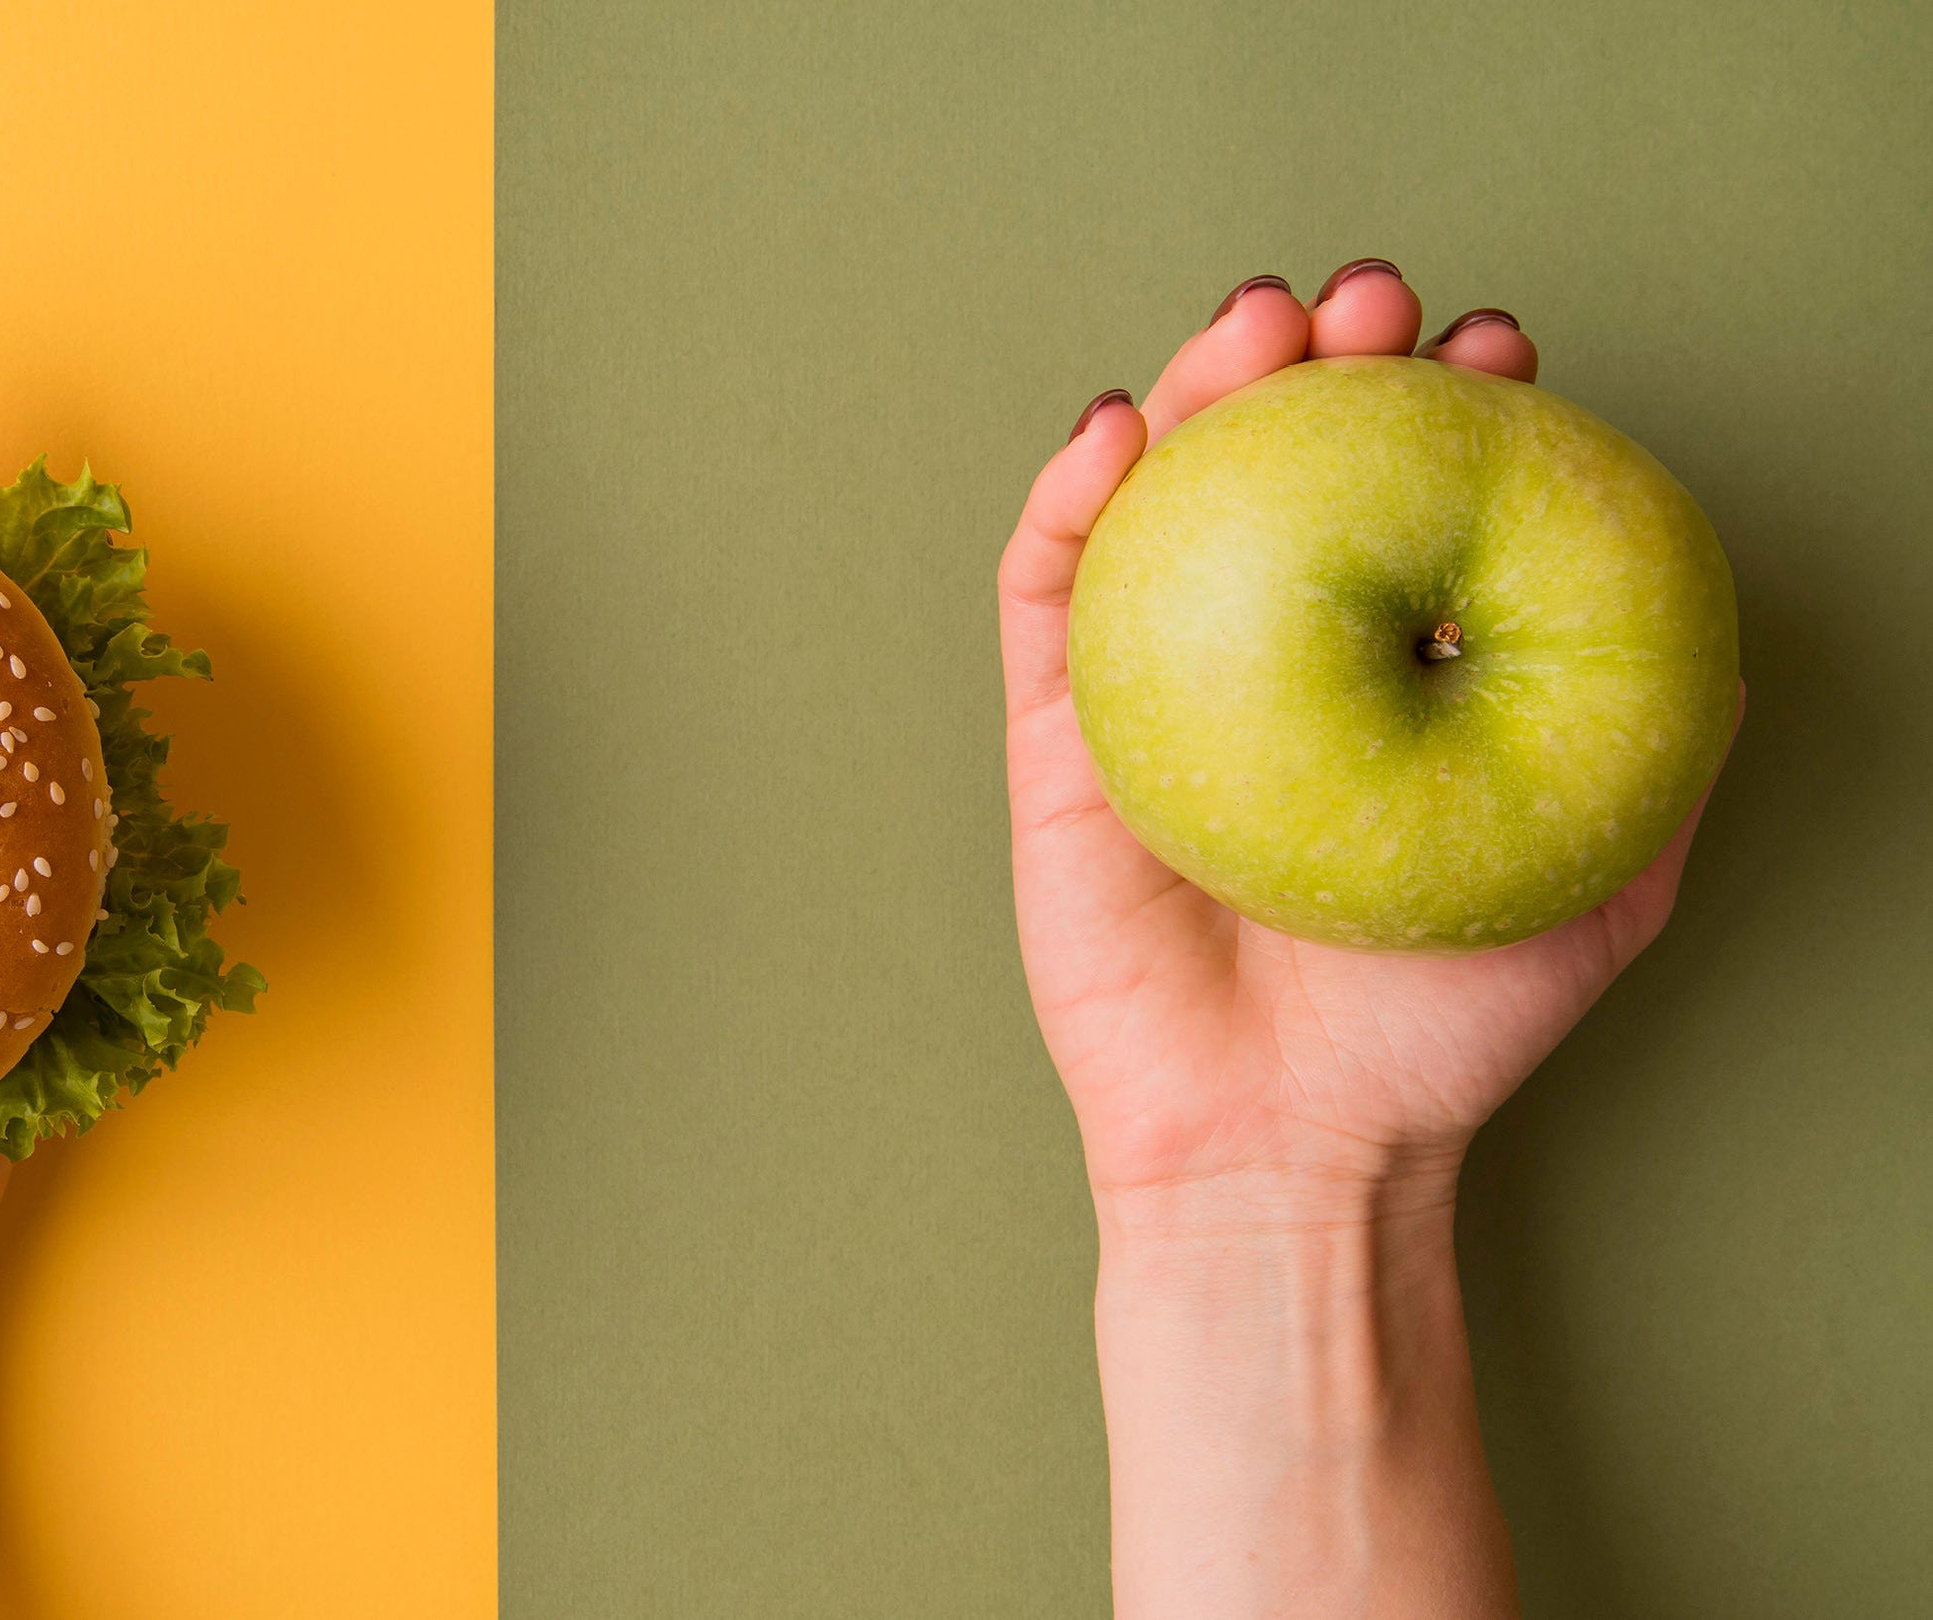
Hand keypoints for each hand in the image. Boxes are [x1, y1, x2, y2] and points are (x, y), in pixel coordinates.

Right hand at [1002, 264, 1724, 1207]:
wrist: (1291, 1141)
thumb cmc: (1436, 1034)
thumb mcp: (1602, 884)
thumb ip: (1657, 762)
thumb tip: (1717, 637)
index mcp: (1380, 671)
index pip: (1407, 496)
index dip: (1447, 402)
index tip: (1492, 348)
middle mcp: (1263, 655)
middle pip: (1278, 463)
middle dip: (1323, 354)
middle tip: (1370, 302)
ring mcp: (1147, 681)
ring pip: (1156, 493)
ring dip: (1194, 384)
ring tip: (1256, 321)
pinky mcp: (1051, 731)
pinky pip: (1044, 590)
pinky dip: (1066, 496)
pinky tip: (1109, 428)